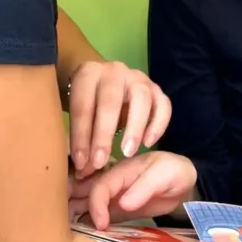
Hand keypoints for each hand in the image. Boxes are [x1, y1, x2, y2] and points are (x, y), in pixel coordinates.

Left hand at [68, 61, 170, 177]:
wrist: (103, 82)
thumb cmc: (88, 103)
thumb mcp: (78, 114)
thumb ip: (81, 138)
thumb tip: (84, 170)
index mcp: (88, 74)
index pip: (82, 105)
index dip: (80, 135)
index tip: (81, 162)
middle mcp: (114, 71)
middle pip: (110, 101)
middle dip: (104, 135)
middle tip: (100, 162)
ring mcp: (138, 77)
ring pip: (141, 99)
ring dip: (134, 128)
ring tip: (128, 153)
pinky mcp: (156, 88)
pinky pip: (163, 104)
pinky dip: (158, 125)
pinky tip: (148, 144)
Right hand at [69, 151, 196, 228]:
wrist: (184, 183)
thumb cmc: (174, 172)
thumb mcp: (163, 175)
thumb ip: (144, 187)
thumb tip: (123, 203)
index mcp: (120, 170)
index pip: (100, 187)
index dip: (96, 205)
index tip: (101, 224)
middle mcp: (111, 183)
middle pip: (82, 190)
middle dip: (67, 202)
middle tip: (56, 222)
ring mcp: (112, 196)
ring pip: (84, 202)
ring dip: (72, 212)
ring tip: (62, 230)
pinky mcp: (115, 210)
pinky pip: (96, 215)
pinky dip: (86, 222)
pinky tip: (79, 234)